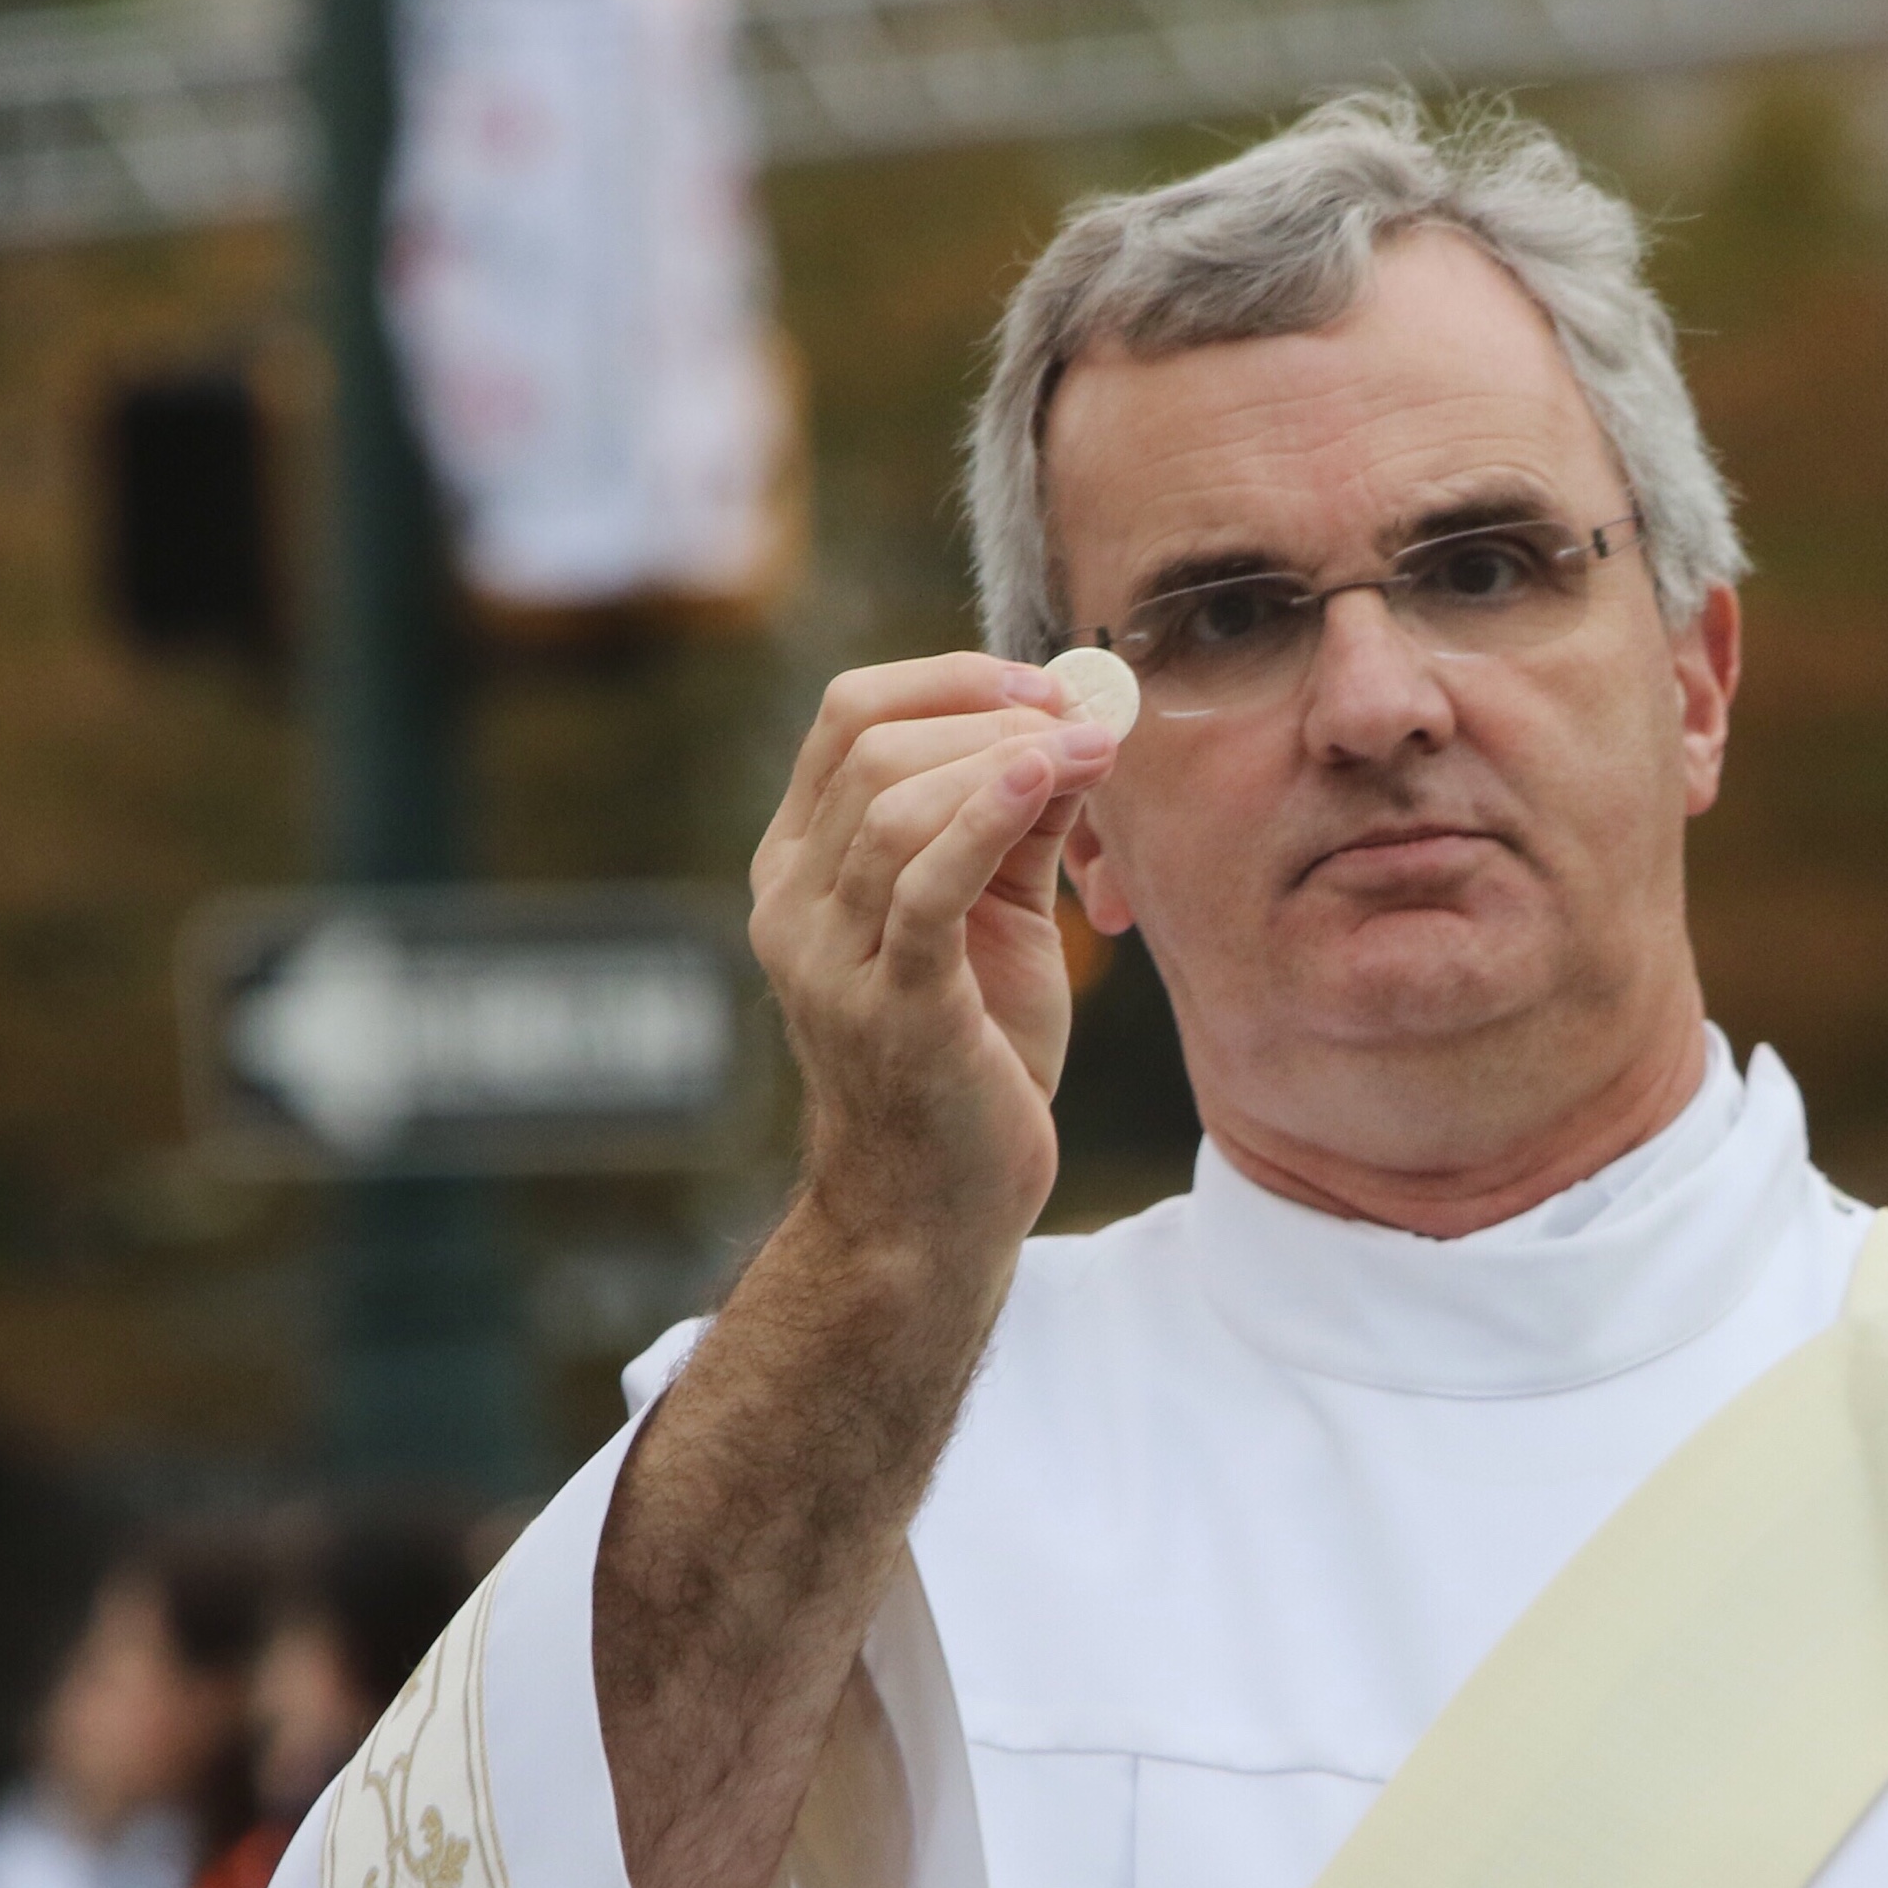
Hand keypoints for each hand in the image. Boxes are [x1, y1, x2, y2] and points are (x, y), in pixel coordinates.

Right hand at [745, 654, 1118, 1273]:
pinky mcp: (892, 1008)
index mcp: (802, 867)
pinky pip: (927, 885)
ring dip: (1008, 758)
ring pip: (894, 804)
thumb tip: (1076, 725)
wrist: (939, 1207)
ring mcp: (830, 959)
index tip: (1046, 687)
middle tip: (1083, 724)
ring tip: (1094, 753)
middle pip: (872, 746)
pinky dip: (989, 816)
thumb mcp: (995, 921)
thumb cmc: (971, 1062)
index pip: (848, 718)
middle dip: (989, 714)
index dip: (951, 680)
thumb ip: (1017, 826)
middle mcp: (794, 904)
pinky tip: (1051, 778)